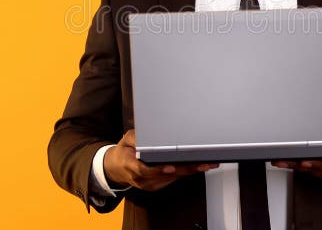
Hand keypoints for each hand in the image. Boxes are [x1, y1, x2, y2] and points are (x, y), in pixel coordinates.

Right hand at [103, 129, 218, 191]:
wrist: (115, 168)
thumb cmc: (123, 151)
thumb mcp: (127, 139)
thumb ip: (137, 138)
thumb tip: (150, 135)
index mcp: (131, 165)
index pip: (146, 170)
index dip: (160, 169)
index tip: (172, 167)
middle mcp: (141, 178)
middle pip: (166, 175)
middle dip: (186, 169)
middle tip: (203, 163)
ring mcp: (148, 184)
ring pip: (172, 179)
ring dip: (189, 171)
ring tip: (206, 164)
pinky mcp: (155, 186)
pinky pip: (172, 180)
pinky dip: (184, 173)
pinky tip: (196, 167)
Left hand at [271, 121, 321, 183]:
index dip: (318, 163)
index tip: (304, 161)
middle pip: (321, 171)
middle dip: (301, 165)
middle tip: (284, 160)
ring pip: (317, 174)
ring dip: (300, 168)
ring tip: (284, 162)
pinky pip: (319, 175)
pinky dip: (306, 170)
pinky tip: (294, 164)